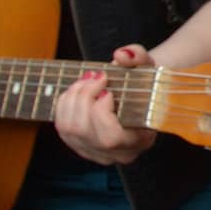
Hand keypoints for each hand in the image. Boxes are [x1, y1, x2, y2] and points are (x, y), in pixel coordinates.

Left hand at [53, 43, 156, 165]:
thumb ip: (139, 57)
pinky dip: (65, 103)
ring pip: (70, 130)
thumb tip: (121, 56)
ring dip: (73, 97)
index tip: (108, 91)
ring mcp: (96, 153)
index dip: (101, 113)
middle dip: (84, 97)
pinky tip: (78, 90)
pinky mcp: (80, 146)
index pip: (111, 138)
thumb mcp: (148, 66)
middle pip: (85, 132)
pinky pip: (62, 127)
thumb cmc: (145, 83)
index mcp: (140, 140)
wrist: (140, 95)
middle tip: (95, 76)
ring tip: (87, 79)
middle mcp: (117, 153)